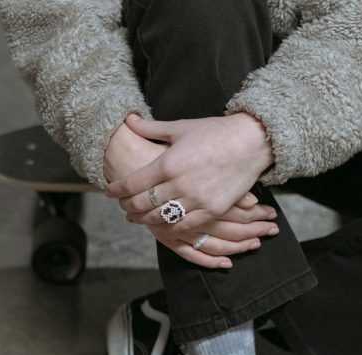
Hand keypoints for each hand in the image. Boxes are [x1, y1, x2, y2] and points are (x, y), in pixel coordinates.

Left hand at [103, 116, 278, 267]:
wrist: (252, 142)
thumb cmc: (216, 132)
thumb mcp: (181, 127)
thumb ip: (151, 128)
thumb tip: (128, 119)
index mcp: (168, 163)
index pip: (133, 183)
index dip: (117, 190)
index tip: (109, 191)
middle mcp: (179, 185)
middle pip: (143, 205)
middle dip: (129, 207)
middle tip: (123, 208)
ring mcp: (196, 200)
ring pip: (161, 219)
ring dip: (146, 221)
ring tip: (138, 219)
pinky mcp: (212, 210)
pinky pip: (185, 226)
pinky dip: (170, 229)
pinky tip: (163, 227)